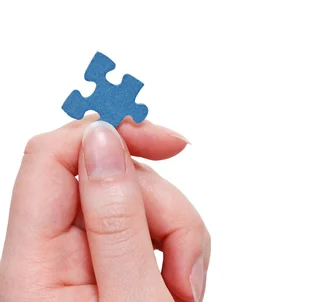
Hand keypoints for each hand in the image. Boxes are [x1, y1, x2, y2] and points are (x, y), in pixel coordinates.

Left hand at [0, 117, 209, 301]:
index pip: (50, 159)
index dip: (107, 134)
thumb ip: (117, 220)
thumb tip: (104, 140)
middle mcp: (55, 255)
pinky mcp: (115, 262)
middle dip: (164, 207)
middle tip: (185, 259)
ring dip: (179, 232)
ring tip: (185, 286)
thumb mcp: (133, 298)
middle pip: (111, 178)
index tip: (165, 141)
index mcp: (36, 267)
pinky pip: (155, 222)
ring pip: (141, 197)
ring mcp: (88, 258)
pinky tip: (182, 282)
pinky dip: (180, 244)